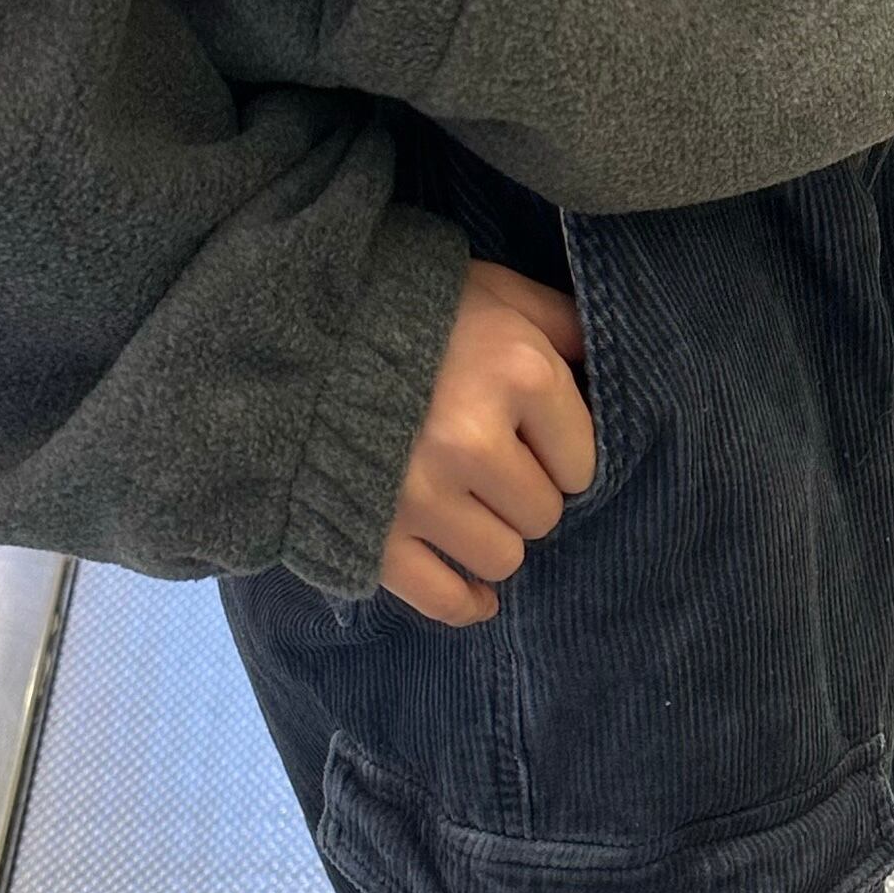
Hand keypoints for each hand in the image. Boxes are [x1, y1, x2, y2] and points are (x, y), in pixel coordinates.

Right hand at [378, 258, 597, 625]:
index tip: (528, 437)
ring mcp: (422, 496)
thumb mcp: (491, 290)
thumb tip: (608, 359)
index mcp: (516, 373)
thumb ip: (557, 323)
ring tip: (466, 506)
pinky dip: (463, 602)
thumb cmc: (405, 309)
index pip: (581, 462)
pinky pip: (444, 598)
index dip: (558, 453)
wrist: (285, 334)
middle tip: (490, 470)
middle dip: (523, 495)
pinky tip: (474, 593)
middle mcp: (474, 440)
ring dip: (492, 540)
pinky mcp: (376, 537)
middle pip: (542, 516)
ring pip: (502, 559)